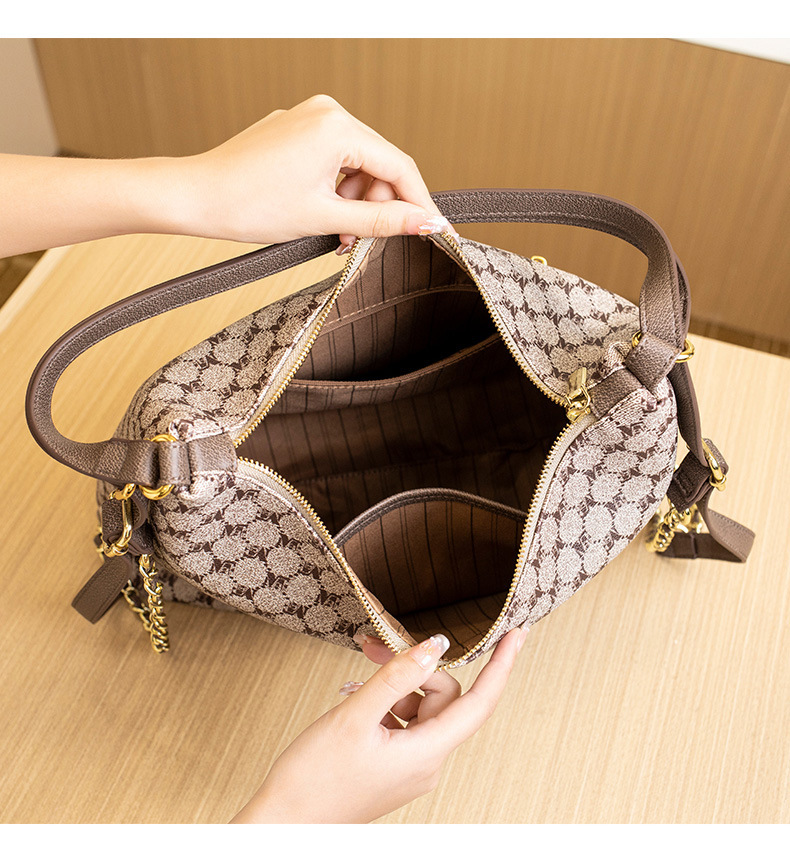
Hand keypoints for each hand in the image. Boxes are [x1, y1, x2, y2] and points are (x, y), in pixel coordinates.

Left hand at [0, 94, 454, 256]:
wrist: (195, 198)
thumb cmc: (248, 205)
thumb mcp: (324, 219)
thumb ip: (381, 222)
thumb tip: (425, 223)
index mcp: (338, 127)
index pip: (399, 166)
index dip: (418, 203)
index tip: (434, 230)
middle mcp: (326, 112)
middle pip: (378, 164)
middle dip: (378, 206)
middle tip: (365, 243)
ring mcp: (308, 119)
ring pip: (356, 165)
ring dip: (355, 203)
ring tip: (337, 236)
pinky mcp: (294, 131)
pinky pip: (332, 160)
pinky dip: (335, 191)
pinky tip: (323, 216)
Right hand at [230, 627, 527, 823]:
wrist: (284, 824)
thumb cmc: (314, 779)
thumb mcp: (354, 716)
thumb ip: (396, 676)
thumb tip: (435, 645)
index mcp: (426, 754)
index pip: (480, 703)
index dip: (501, 665)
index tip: (518, 634)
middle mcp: (426, 763)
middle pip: (441, 697)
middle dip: (412, 667)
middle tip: (374, 648)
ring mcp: (411, 767)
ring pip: (420, 707)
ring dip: (394, 685)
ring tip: (357, 680)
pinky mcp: (394, 766)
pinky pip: (403, 723)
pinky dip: (385, 704)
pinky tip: (357, 700)